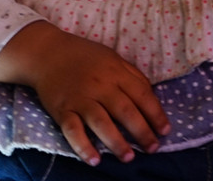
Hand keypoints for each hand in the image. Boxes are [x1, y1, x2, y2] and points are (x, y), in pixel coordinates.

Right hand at [0, 21, 171, 164]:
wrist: (48, 53)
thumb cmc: (85, 57)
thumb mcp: (112, 58)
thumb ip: (132, 76)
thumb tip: (151, 96)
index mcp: (116, 72)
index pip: (142, 95)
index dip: (156, 114)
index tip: (165, 131)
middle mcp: (100, 85)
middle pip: (125, 111)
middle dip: (141, 132)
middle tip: (152, 149)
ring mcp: (80, 98)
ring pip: (101, 122)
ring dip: (116, 142)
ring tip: (128, 158)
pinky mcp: (62, 110)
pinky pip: (73, 130)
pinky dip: (83, 146)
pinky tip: (94, 160)